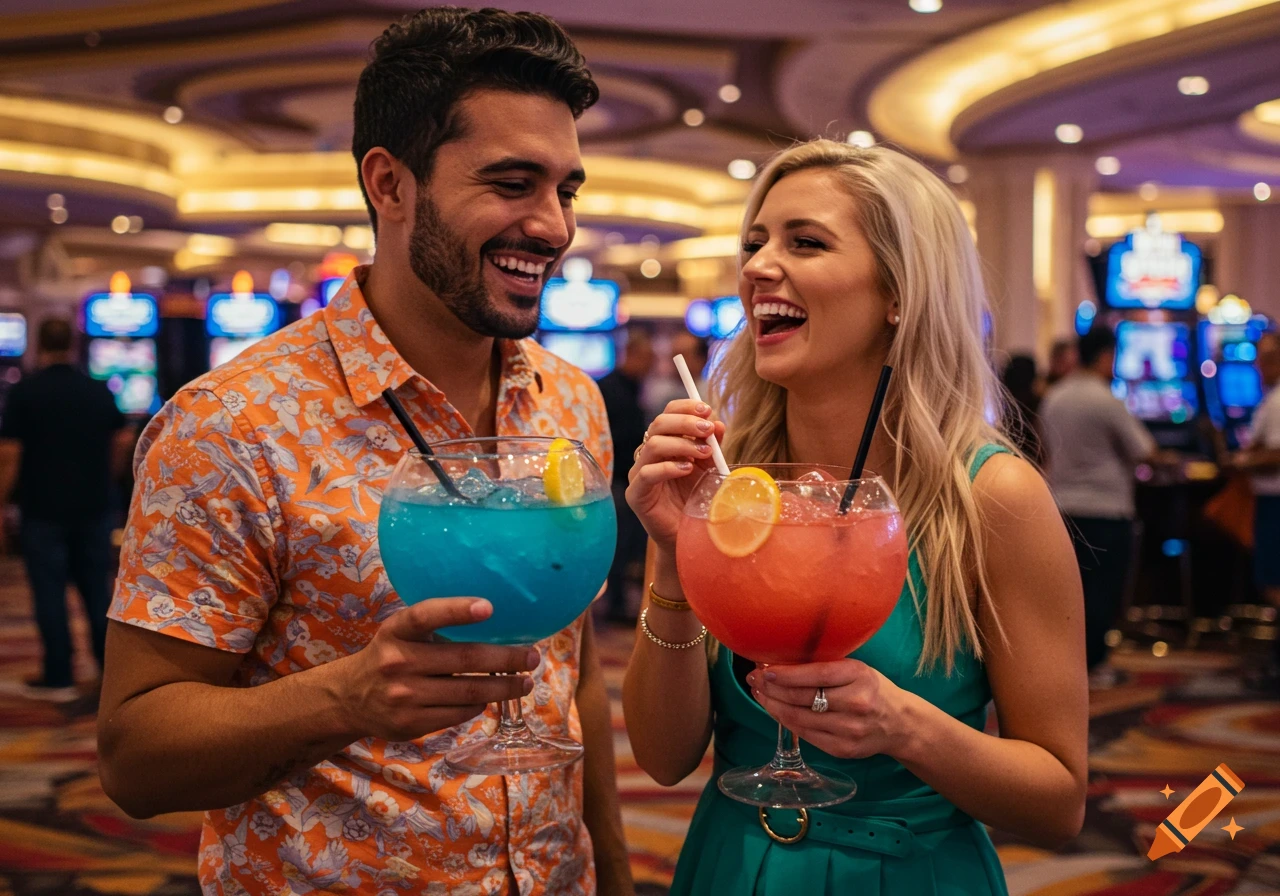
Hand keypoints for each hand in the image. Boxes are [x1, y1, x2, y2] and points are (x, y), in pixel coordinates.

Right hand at [334, 598, 539, 741]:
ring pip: (469, 690)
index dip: (457, 610)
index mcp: (397, 631)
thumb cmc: (389, 655)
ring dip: (504, 687)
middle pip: (464, 659)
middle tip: (532, 657)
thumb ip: (435, 628)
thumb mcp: (400, 633)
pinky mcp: (411, 724)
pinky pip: (459, 713)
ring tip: (525, 682)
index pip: (426, 616)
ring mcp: (404, 696)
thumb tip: (495, 624)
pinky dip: (479, 703)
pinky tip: (489, 697)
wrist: (348, 698)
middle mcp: (398, 661)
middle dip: (506, 658)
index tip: (489, 607)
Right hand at [625, 399, 725, 551]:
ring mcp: (639, 473)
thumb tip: (717, 423)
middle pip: (659, 424)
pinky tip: (687, 470)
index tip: (707, 409)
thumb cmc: (696, 500)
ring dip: (682, 444)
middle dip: (686, 422)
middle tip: (708, 429)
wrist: (688, 536)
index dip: (685, 407)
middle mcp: (648, 454)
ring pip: (653, 445)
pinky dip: (669, 467)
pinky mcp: (636, 494)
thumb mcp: (709, 468)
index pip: (667, 414)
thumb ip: (712, 446)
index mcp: (664, 443)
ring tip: (704, 453)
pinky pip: (648, 473)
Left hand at [745, 659, 913, 760]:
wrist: (899, 723)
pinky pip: (805, 735)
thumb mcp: (855, 669)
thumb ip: (824, 666)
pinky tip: (776, 710)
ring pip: (799, 718)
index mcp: (859, 676)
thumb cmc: (870, 689)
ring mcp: (850, 730)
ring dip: (773, 706)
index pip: (815, 674)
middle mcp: (856, 704)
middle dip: (771, 688)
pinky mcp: (843, 750)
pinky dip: (786, 721)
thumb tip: (779, 662)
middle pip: (802, 698)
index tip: (764, 669)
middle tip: (754, 680)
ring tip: (760, 694)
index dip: (785, 674)